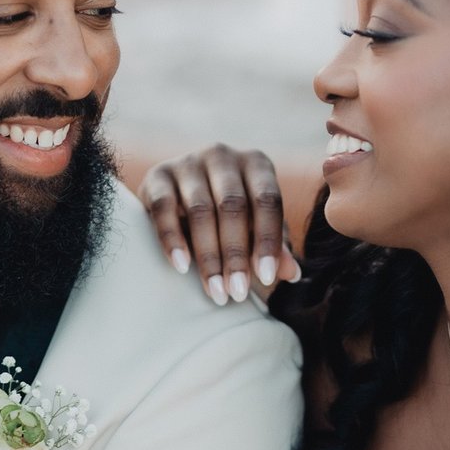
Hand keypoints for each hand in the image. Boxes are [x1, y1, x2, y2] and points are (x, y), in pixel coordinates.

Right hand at [140, 145, 301, 305]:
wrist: (182, 199)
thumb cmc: (230, 216)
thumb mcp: (256, 229)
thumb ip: (274, 248)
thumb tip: (292, 273)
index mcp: (256, 164)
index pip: (267, 200)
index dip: (268, 240)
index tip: (267, 278)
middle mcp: (222, 156)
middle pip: (233, 206)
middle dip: (236, 254)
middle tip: (238, 292)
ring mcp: (188, 162)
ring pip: (200, 210)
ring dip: (209, 256)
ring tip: (216, 291)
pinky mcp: (157, 176)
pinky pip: (164, 207)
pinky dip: (172, 239)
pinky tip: (182, 267)